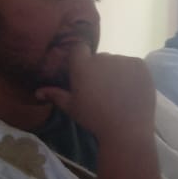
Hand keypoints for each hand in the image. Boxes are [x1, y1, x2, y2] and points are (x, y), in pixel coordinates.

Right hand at [36, 48, 154, 141]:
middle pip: (100, 58)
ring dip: (117, 72)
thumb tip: (37, 91)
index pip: (79, 49)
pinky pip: (133, 65)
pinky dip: (132, 74)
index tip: (85, 73)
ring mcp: (123, 60)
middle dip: (100, 69)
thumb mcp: (72, 108)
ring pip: (117, 62)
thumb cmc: (94, 119)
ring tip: (119, 93)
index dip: (82, 58)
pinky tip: (131, 90)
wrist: (126, 130)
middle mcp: (102, 58)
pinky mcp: (139, 64)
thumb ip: (56, 95)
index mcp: (83, 66)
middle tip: (103, 90)